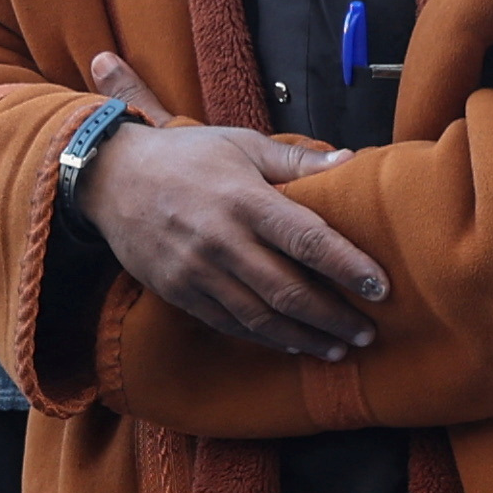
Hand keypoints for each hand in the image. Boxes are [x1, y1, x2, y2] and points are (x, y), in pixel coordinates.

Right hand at [73, 50, 375, 361]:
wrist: (112, 178)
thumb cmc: (186, 158)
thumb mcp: (241, 144)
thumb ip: (297, 160)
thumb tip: (352, 160)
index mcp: (244, 198)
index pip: (307, 238)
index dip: (348, 266)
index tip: (380, 287)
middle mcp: (221, 240)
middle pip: (288, 290)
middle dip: (333, 317)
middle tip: (368, 333)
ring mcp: (197, 271)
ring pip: (261, 317)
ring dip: (305, 338)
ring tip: (338, 348)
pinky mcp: (180, 292)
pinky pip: (231, 324)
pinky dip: (266, 338)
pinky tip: (293, 343)